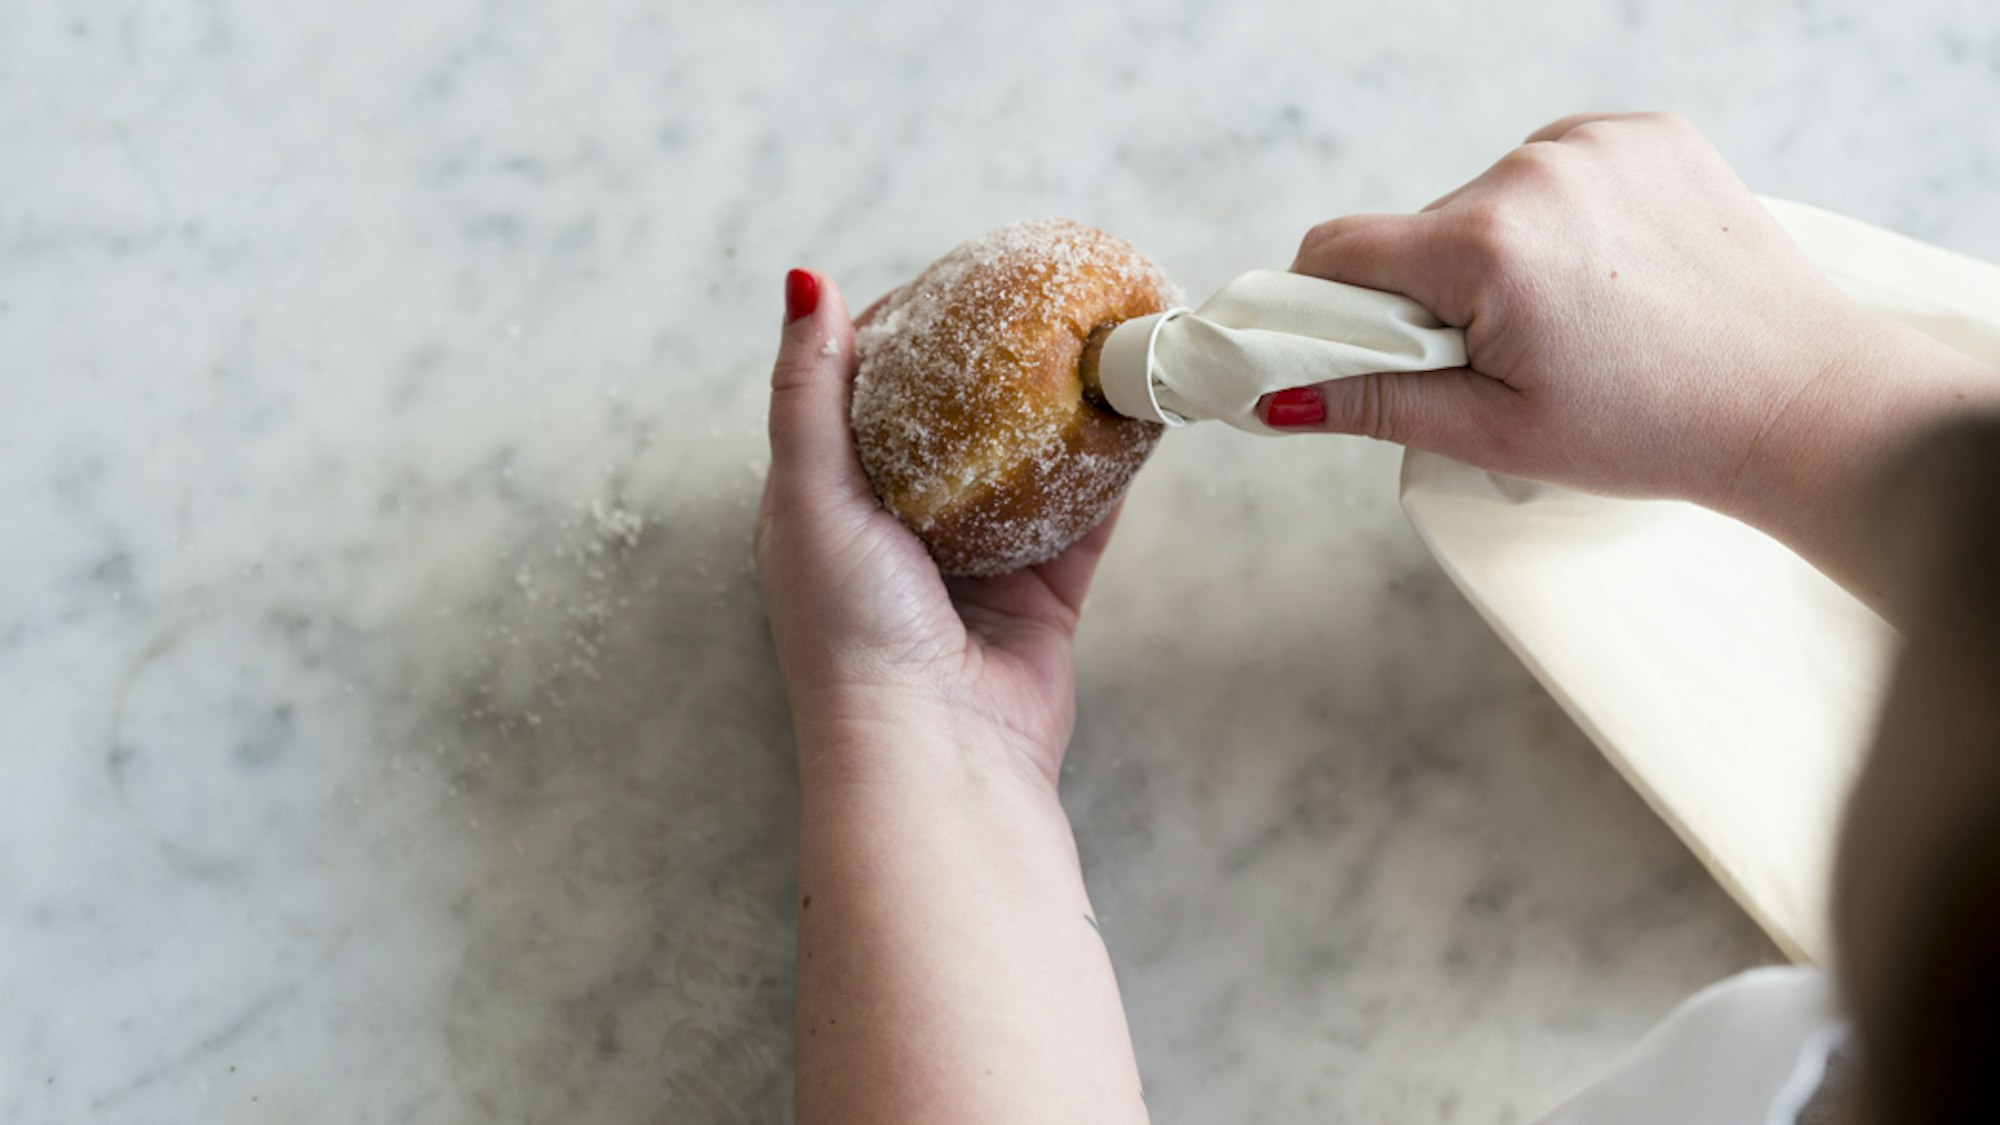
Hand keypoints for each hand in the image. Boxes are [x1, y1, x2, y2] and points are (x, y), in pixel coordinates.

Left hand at [758, 271, 1148, 1124]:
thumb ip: (810, 391)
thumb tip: (805, 278)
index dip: (908, 329)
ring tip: (1101, 333)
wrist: (935, 757)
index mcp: (830, 504)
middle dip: (996, 360)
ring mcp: (977, 562)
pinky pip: (1085, 514)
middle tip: (1043, 292)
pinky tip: (1139, 406)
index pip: (865, 392)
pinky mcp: (1044, 594)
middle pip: (954, 422)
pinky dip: (1111, 464)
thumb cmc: (850, 630)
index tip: (959, 274)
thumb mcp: (808, 495)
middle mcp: (902, 529)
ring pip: (1028, 462)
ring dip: (1061, 405)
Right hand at [1274, 111, 1998, 605]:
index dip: (1324, 305)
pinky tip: (1610, 273)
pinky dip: (1561, 217)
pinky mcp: (1649, 130)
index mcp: (1488, 245)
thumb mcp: (1493, 433)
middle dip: (1434, 291)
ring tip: (1574, 318)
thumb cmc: (1654, 429)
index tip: (1357, 348)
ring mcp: (1598, 141)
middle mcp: (1536, 168)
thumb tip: (1272, 400)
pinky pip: (1556, 168)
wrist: (1801, 400)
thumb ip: (1372, 401)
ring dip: (1498, 251)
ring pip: (1486, 197)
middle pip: (1418, 229)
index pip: (1339, 249)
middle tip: (1505, 358)